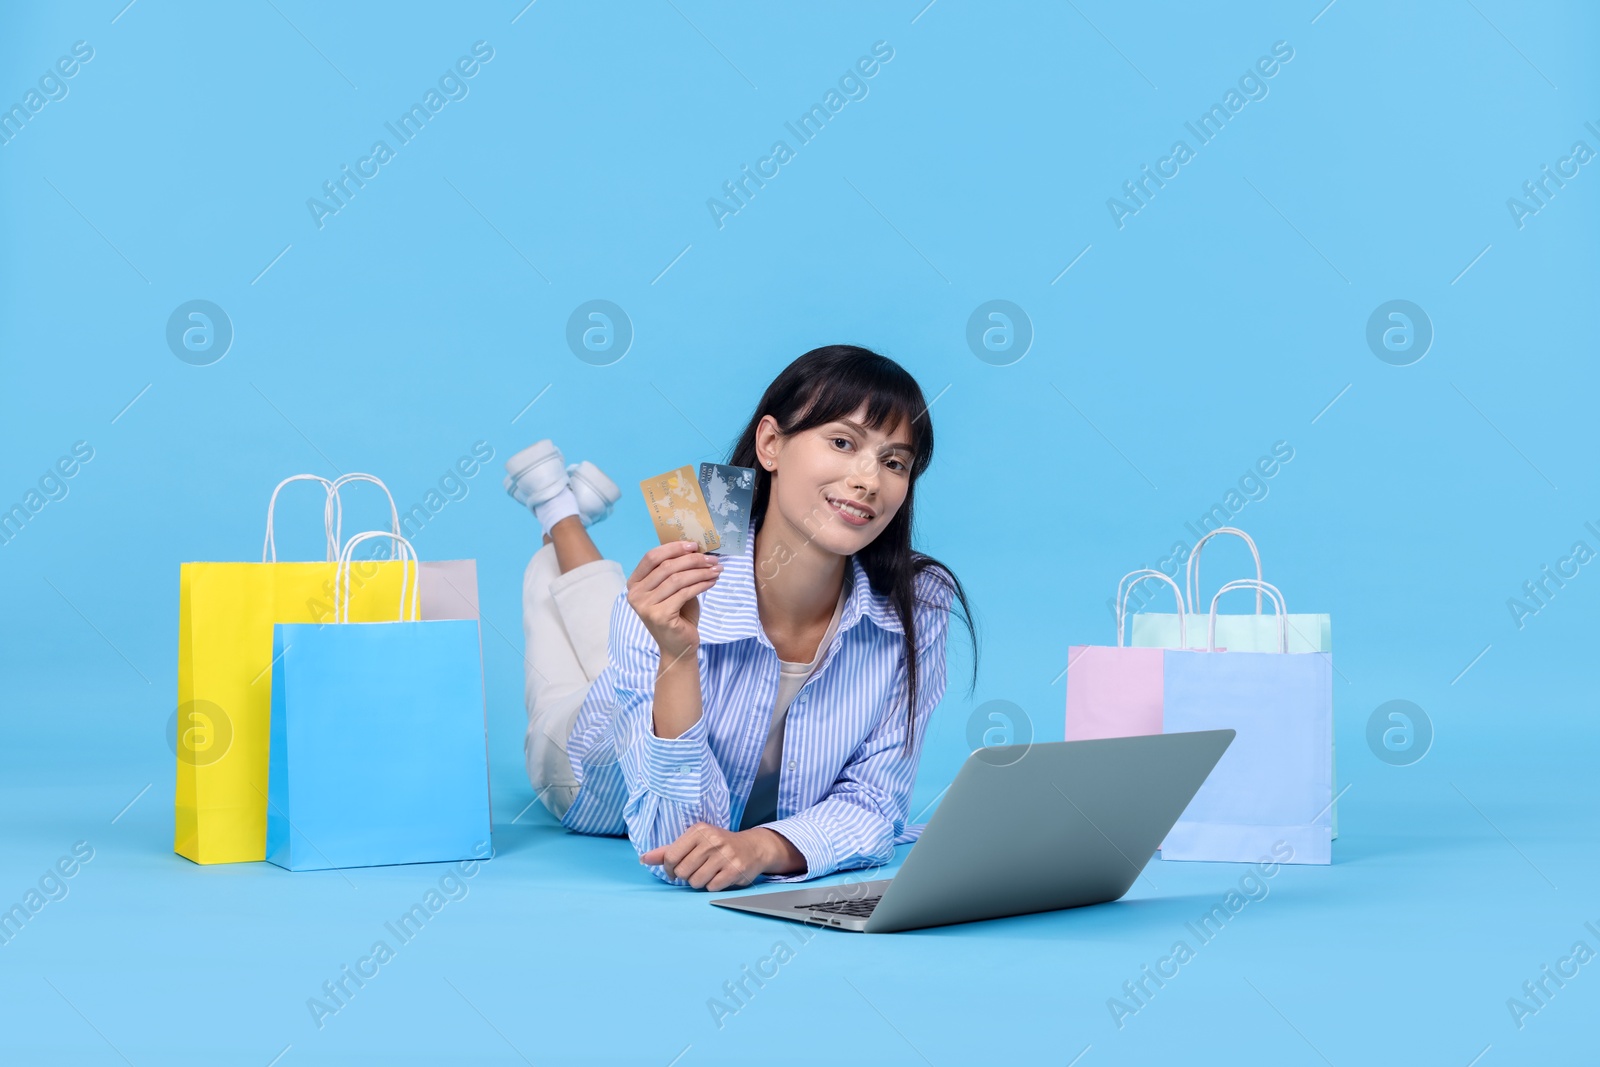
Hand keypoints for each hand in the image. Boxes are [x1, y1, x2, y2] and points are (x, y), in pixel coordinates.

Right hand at [626, 541, 722, 664]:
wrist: (678, 646)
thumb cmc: (677, 615)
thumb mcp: (673, 589)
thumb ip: (675, 570)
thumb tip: (693, 548)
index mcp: (634, 583)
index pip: (651, 557)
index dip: (673, 548)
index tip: (694, 545)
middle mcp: (635, 594)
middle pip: (666, 566)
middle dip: (692, 560)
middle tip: (712, 559)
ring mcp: (646, 606)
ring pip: (677, 579)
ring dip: (700, 572)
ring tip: (716, 570)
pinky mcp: (660, 616)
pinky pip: (684, 593)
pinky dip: (701, 584)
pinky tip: (712, 582)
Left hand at [640, 822, 793, 890]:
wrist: (753, 847)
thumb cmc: (718, 845)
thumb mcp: (694, 841)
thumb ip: (669, 850)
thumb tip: (644, 858)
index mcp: (698, 830)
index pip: (671, 856)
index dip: (669, 869)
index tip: (675, 871)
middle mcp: (711, 840)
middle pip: (683, 871)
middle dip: (686, 876)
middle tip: (696, 870)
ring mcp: (724, 855)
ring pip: (695, 881)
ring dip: (699, 882)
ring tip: (709, 873)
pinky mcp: (735, 869)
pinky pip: (711, 888)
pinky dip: (713, 886)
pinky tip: (720, 877)